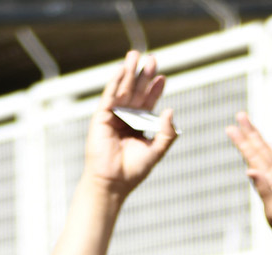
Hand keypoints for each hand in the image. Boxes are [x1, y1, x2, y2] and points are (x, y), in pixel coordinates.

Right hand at [85, 52, 177, 197]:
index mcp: (139, 125)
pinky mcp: (101, 117)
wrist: (113, 182)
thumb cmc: (133, 170)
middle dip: (144, 75)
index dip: (155, 89)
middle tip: (152, 58)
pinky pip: (109, 96)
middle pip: (137, 91)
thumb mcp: (156, 151)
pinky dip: (115, 82)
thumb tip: (170, 110)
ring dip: (129, 72)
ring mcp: (114, 116)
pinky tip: (122, 70)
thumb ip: (166, 133)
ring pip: (123, 89)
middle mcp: (127, 118)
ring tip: (136, 55)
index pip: (149, 102)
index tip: (163, 77)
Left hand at [227, 113, 271, 254]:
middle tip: (239, 115)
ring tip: (251, 125)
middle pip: (260, 153)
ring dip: (260, 141)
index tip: (232, 126)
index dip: (244, 142)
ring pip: (270, 157)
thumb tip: (249, 170)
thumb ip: (264, 191)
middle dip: (250, 134)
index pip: (254, 158)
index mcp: (268, 184)